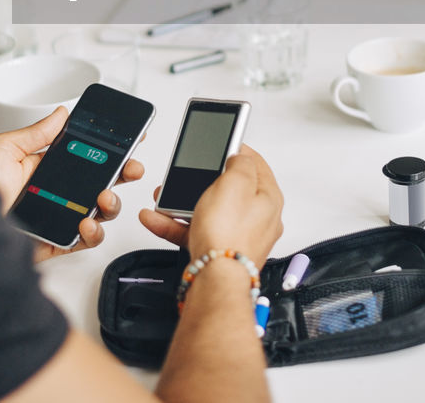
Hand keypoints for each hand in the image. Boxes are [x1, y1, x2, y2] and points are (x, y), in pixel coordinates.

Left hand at [0, 106, 144, 262]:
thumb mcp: (4, 148)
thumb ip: (36, 133)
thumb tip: (62, 113)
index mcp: (46, 168)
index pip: (86, 156)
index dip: (109, 149)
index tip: (128, 140)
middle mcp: (57, 193)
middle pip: (101, 182)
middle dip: (123, 173)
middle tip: (132, 168)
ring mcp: (60, 217)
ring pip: (100, 211)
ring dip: (112, 203)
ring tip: (105, 197)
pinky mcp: (58, 242)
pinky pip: (86, 239)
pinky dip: (94, 232)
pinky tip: (87, 222)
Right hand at [138, 145, 283, 263]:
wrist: (214, 280)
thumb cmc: (229, 235)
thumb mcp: (236, 182)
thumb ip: (240, 163)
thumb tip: (240, 156)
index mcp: (268, 199)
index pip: (258, 166)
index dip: (240, 151)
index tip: (226, 144)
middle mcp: (257, 220)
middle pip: (230, 190)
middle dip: (204, 179)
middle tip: (191, 172)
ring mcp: (237, 237)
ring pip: (207, 211)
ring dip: (183, 202)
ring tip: (163, 196)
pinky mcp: (218, 252)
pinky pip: (193, 231)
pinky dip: (174, 224)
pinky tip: (156, 218)